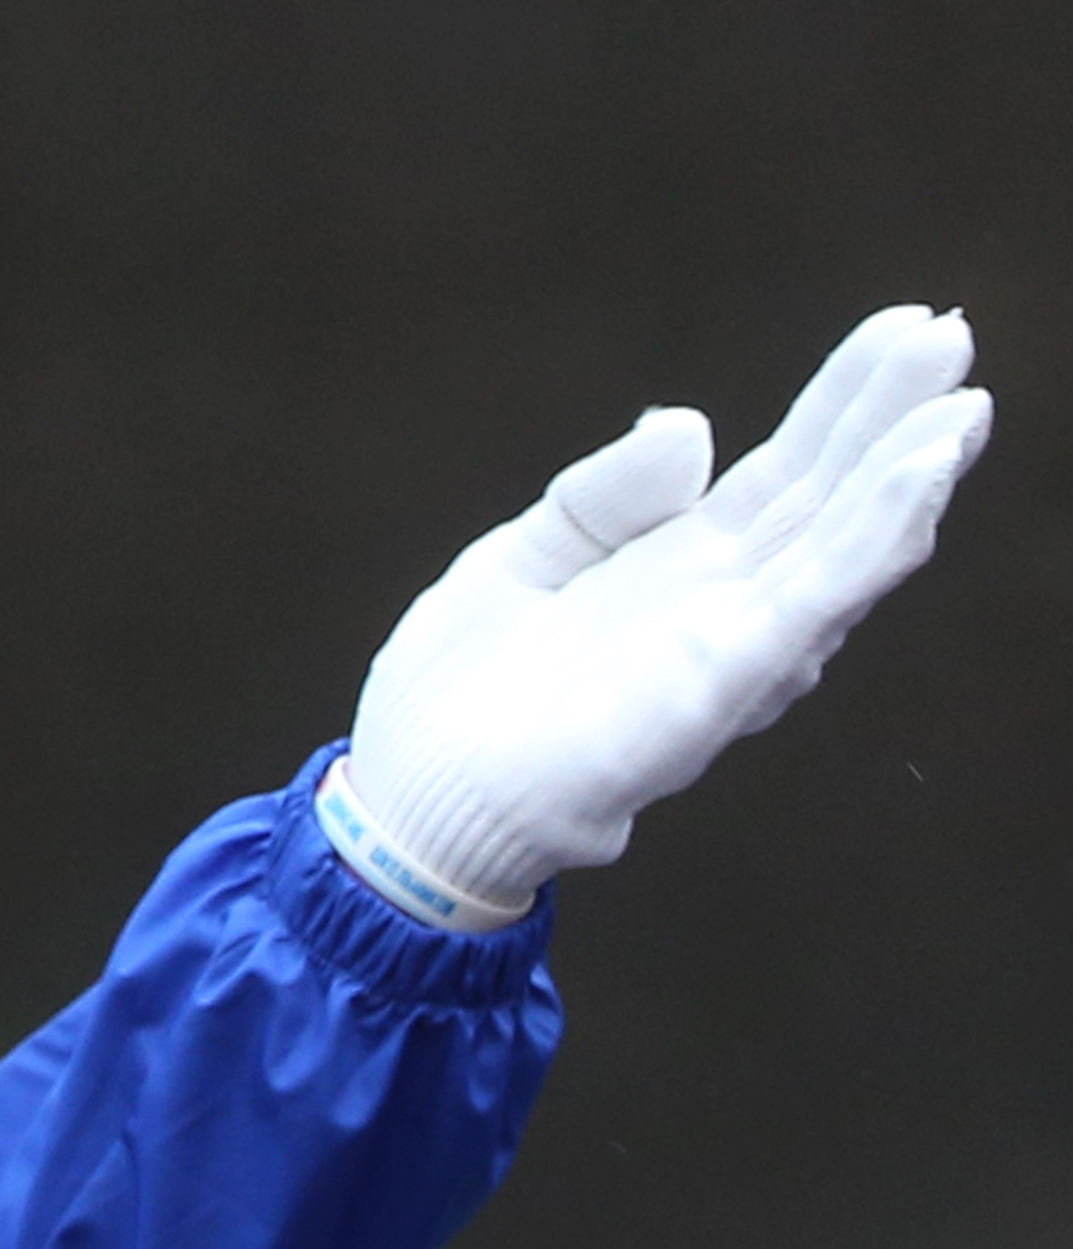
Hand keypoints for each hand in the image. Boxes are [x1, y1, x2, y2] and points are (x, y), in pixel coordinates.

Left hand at [330, 306, 992, 926]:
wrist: (410, 799)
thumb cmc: (455, 698)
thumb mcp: (519, 558)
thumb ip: (603, 495)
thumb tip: (691, 426)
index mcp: (677, 566)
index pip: (785, 472)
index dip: (844, 402)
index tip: (902, 327)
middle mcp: (720, 606)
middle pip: (829, 499)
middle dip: (894, 420)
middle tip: (953, 336)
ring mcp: (725, 649)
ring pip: (842, 555)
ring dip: (906, 480)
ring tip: (960, 406)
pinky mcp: (713, 691)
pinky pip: (806, 610)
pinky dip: (866, 548)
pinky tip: (913, 488)